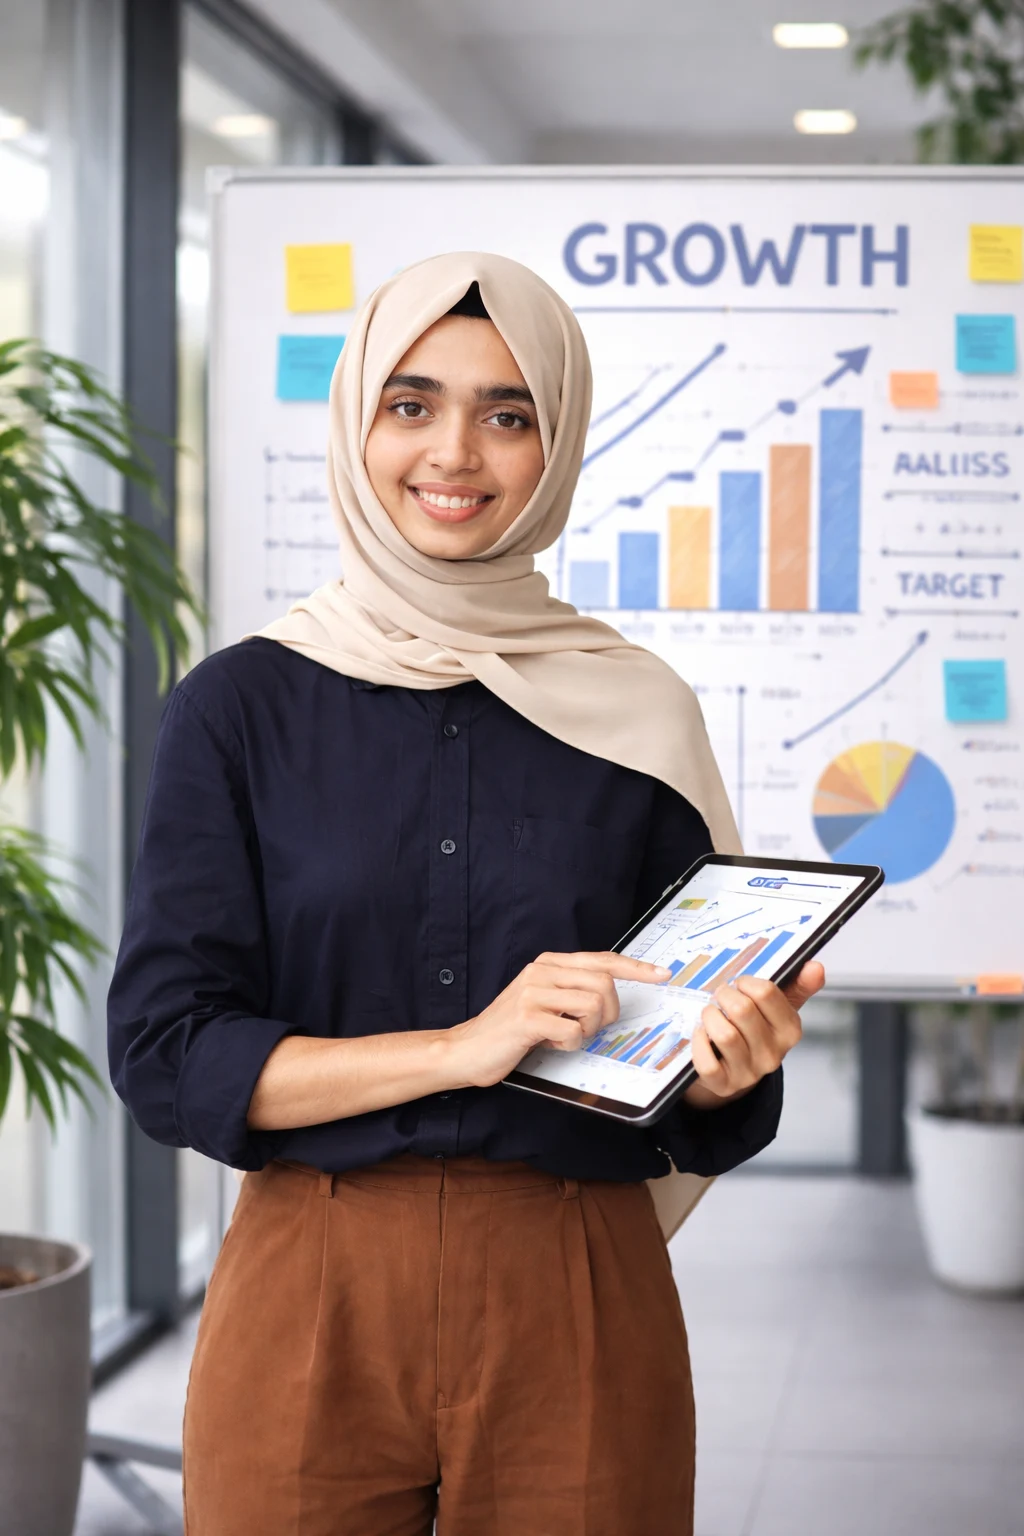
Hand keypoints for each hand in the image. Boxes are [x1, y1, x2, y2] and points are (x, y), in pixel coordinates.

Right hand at [449, 951, 671, 1088]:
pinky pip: (573, 1031)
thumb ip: (571, 990)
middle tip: (588, 1029)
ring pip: (593, 1005)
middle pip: (604, 984)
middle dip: (608, 1013)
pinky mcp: (527, 1017)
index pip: (602, 959)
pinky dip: (569, 1045)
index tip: (662, 974)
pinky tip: (548, 1044)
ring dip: (587, 1030)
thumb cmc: (510, 1030)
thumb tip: (611, 993)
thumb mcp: (543, 1001)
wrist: (466, 1049)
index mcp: (548, 964)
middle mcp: (541, 971)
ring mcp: (533, 992)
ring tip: (563, 1036)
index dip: (635, 967)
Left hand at [684, 960, 824, 1107]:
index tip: (739, 984)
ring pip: (725, 1035)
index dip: (746, 982)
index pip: (766, 993)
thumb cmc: (755, 1029)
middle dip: (724, 995)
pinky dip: (698, 1043)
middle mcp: (773, 1054)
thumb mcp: (778, 1007)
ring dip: (710, 1016)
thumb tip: (816, 967)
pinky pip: (707, 1063)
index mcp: (790, 1031)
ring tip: (710, 1013)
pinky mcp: (724, 1085)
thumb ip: (798, 985)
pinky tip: (701, 1034)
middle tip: (720, 996)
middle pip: (742, 1010)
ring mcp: (749, 1072)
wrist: (733, 1069)